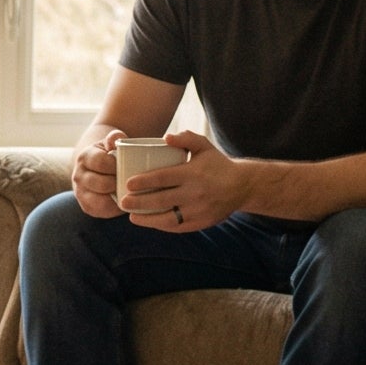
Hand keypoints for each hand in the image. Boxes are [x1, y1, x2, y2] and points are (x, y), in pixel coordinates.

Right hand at [71, 131, 122, 219]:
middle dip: (119, 183)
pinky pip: (102, 212)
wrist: (96, 167)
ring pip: (100, 201)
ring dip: (117, 198)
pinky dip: (115, 208)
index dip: (117, 166)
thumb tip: (114, 142)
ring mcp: (80, 193)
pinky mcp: (87, 207)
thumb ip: (114, 138)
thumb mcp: (112, 143)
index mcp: (85, 157)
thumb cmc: (109, 154)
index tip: (127, 165)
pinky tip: (123, 200)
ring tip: (127, 192)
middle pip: (101, 184)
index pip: (101, 162)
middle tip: (131, 181)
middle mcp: (78, 176)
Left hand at [118, 130, 246, 231]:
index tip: (128, 183)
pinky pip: (177, 227)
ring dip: (146, 219)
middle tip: (123, 202)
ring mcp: (197, 210)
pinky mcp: (200, 222)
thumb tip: (166, 138)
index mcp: (193, 173)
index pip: (163, 178)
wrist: (242, 186)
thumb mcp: (204, 146)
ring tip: (132, 217)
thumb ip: (186, 138)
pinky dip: (161, 226)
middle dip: (138, 202)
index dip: (144, 181)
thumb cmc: (217, 164)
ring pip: (167, 218)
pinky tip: (150, 222)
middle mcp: (195, 193)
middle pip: (160, 200)